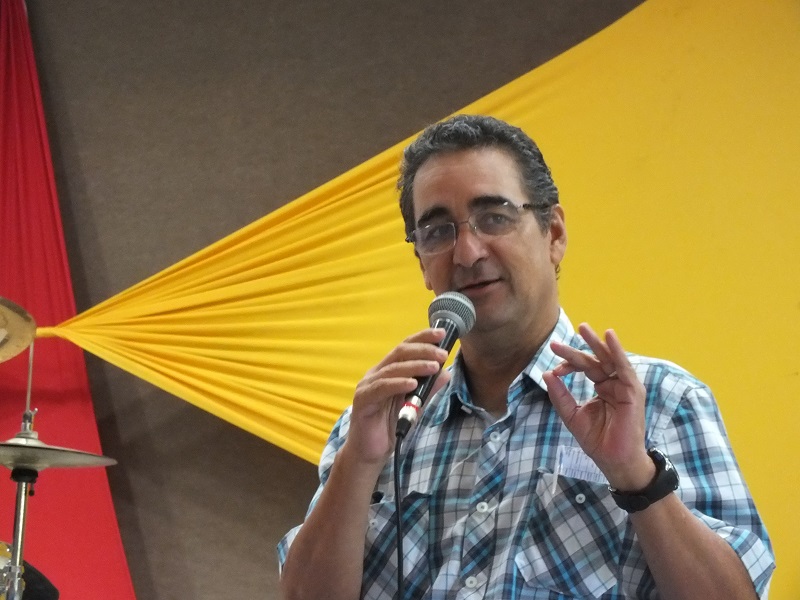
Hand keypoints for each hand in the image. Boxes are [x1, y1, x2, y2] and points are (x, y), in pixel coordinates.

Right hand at [344, 328, 450, 466]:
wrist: (370, 453)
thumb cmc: (389, 427)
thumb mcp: (414, 406)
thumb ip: (428, 390)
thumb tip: (446, 373)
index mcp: (388, 371)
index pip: (405, 348)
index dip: (423, 338)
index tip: (442, 334)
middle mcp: (376, 374)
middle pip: (400, 353)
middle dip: (423, 350)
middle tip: (442, 353)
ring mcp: (368, 386)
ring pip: (392, 369)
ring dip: (415, 366)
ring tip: (434, 367)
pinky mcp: (362, 400)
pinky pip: (381, 388)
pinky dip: (398, 383)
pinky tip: (413, 383)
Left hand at [542, 323, 653, 490]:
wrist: (615, 461)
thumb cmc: (597, 440)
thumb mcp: (572, 415)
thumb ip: (560, 395)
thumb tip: (546, 373)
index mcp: (601, 386)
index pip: (584, 368)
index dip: (568, 365)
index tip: (554, 370)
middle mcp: (613, 382)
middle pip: (593, 360)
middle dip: (575, 350)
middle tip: (556, 342)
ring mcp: (624, 385)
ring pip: (607, 359)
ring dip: (596, 343)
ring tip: (583, 328)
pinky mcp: (632, 390)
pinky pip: (624, 367)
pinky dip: (617, 351)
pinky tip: (609, 336)